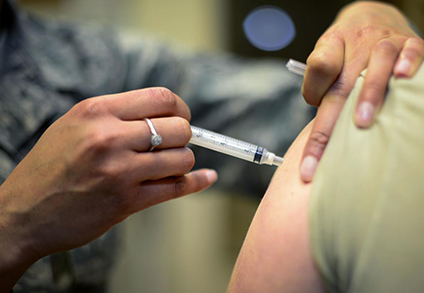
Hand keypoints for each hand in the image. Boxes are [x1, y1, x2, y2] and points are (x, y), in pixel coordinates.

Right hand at [0, 87, 216, 287]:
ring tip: (169, 165)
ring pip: (182, 158)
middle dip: (185, 136)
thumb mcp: (75, 125)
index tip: (181, 118)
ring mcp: (119, 171)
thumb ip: (117, 116)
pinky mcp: (126, 202)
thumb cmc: (50, 166)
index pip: (161, 98)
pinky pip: (175, 188)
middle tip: (176, 144)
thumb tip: (164, 115)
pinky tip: (205, 178)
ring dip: (183, 162)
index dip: (180, 108)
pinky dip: (196, 183)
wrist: (23, 212)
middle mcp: (109, 137)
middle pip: (179, 127)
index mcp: (97, 112)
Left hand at [299, 1, 423, 181]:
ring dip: (369, 94)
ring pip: (376, 66)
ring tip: (361, 122)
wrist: (373, 15)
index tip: (313, 125)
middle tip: (319, 159)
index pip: (318, 69)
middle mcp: (357, 47)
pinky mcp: (411, 45)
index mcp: (331, 49)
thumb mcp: (326, 56)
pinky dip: (408, 63)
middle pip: (341, 86)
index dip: (314, 92)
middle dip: (329, 126)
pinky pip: (412, 51)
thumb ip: (319, 83)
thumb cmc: (346, 48)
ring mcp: (385, 44)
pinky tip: (403, 78)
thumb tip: (321, 114)